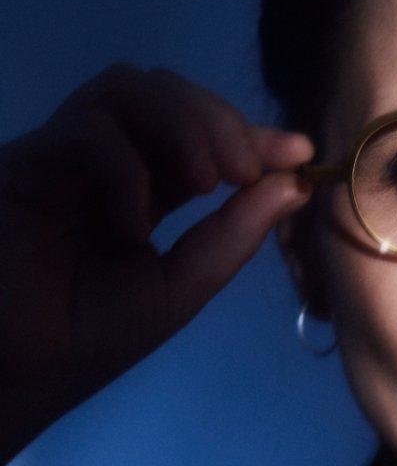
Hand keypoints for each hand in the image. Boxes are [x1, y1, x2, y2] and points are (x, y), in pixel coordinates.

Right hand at [0, 65, 312, 464]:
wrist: (15, 377)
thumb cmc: (90, 335)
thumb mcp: (182, 286)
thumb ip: (234, 235)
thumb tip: (295, 184)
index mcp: (146, 181)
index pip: (203, 130)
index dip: (252, 133)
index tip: (300, 153)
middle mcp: (105, 156)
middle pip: (167, 90)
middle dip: (220, 120)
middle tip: (247, 170)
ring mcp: (64, 154)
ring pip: (128, 88)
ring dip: (181, 124)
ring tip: (205, 184)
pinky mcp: (24, 164)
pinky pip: (87, 133)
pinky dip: (126, 169)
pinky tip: (133, 226)